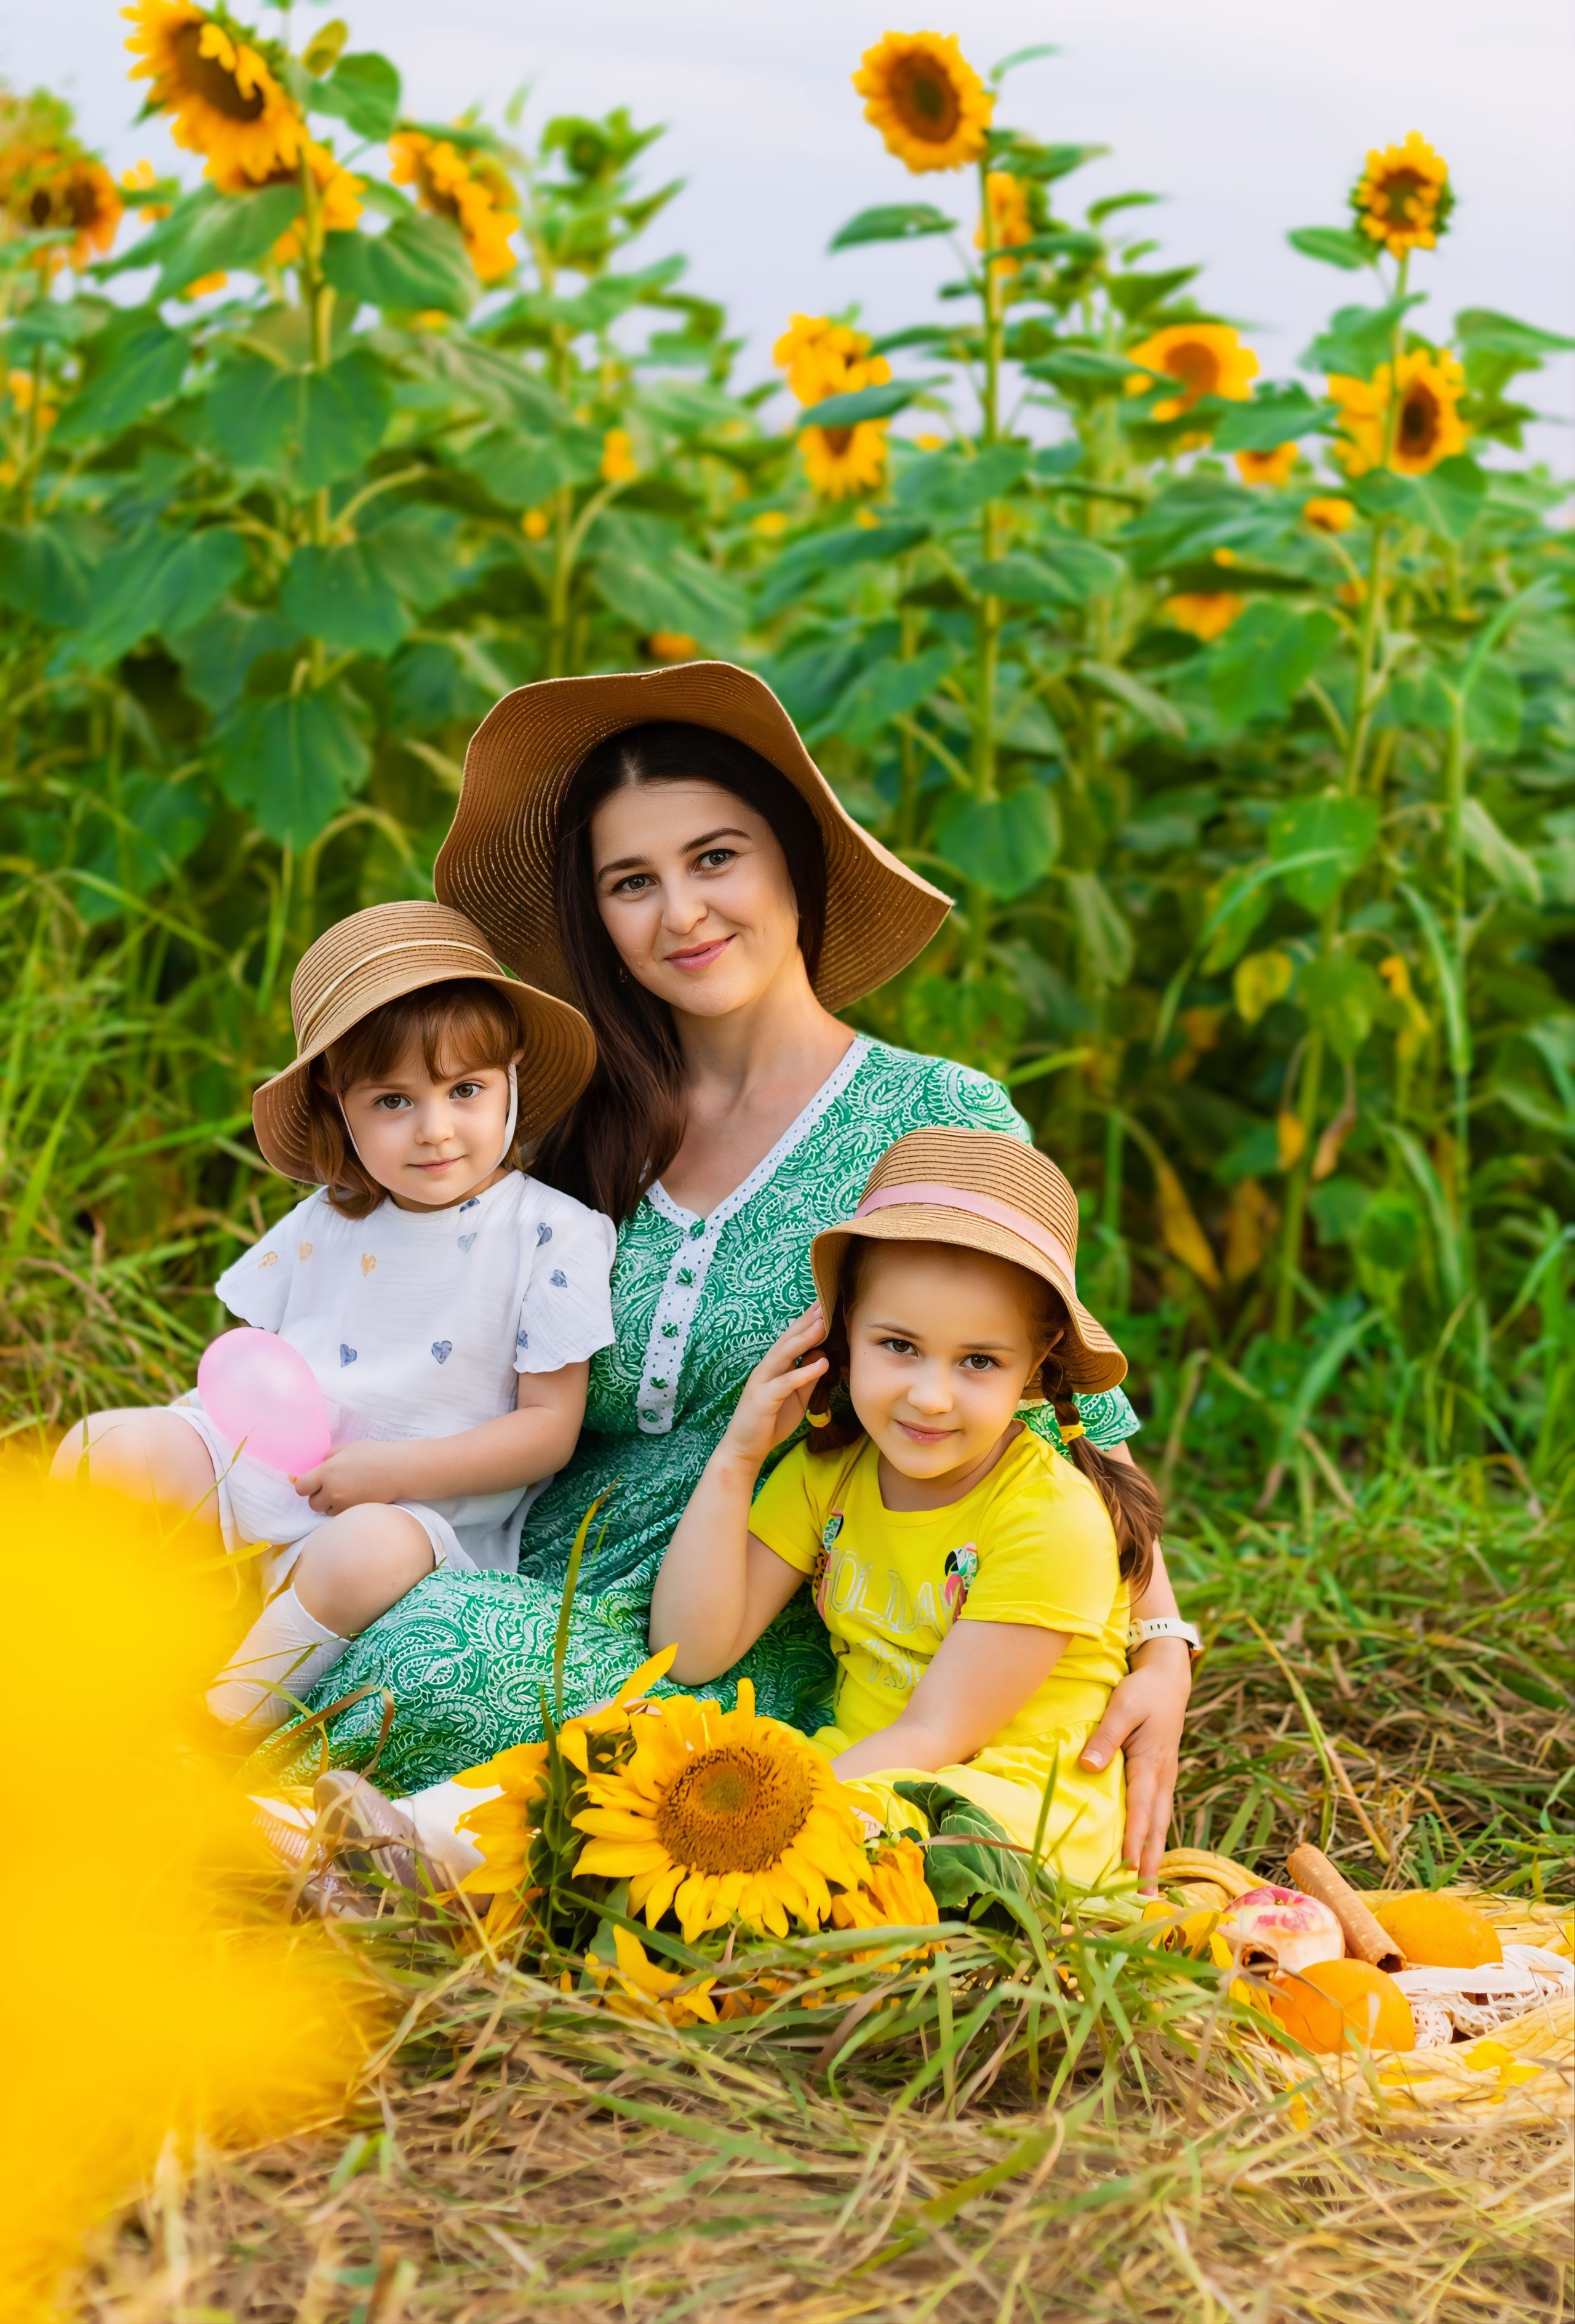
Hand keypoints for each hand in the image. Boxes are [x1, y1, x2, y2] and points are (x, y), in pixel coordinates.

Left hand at [291, 1442, 406, 1514]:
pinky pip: (341, 1515)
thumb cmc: (374, 1454)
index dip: (305, 1485)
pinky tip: (355, 1498)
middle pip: (312, 1503)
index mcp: (327, 1472)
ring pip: (326, 1512)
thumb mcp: (347, 1448)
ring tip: (346, 1492)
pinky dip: (343, 1509)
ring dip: (331, 1504)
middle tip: (331, 1486)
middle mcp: (332, 1492)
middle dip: (319, 1496)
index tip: (313, 1482)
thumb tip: (318, 1467)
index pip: (301, 1488)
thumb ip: (327, 1457)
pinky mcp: (354, 1513)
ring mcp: (344, 1505)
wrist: (399, 1470)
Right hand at [720, 1306, 827, 1465]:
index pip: (792, 1339)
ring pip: (784, 1355)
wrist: (745, 1448)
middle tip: (824, 1302)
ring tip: (822, 1325)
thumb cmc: (770, 1421)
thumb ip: (808, 1376)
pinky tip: (822, 1363)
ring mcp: (763, 1382)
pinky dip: (804, 1372)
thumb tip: (822, 1354)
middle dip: (806, 1321)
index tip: (824, 1304)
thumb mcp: (797, 1397)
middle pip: (787, 1340)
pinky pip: (785, 1382)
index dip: (807, 1322)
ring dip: (804, 1339)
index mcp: (774, 1367)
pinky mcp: (763, 1399)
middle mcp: (766, 1369)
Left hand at [1078, 1640, 1190, 1886]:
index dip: (1133, 1841)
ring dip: (1153, 1856)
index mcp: (1150, 1764)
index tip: (1126, 1869)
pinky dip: (1154, 1838)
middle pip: (1155, 1827)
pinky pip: (1158, 1813)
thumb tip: (1088, 1767)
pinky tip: (1146, 1853)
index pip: (1140, 1810)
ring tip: (1148, 1891)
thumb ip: (1105, 1737)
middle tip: (1146, 1901)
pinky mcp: (1161, 1776)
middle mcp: (1161, 1777)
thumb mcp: (1122, 1707)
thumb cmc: (1143, 1691)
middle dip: (1150, 1864)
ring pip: (1159, 1824)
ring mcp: (1164, 1778)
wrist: (1169, 1678)